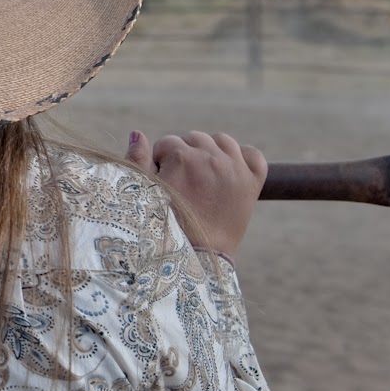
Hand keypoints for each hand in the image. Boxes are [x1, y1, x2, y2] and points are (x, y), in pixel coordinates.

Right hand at [125, 130, 266, 261]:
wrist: (198, 257)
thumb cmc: (164, 226)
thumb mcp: (144, 192)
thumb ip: (137, 160)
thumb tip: (138, 133)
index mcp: (182, 157)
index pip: (167, 143)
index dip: (161, 161)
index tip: (162, 180)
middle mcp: (210, 157)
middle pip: (194, 139)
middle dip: (185, 154)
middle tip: (181, 180)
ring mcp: (235, 167)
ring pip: (222, 141)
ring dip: (211, 151)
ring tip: (203, 173)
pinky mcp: (252, 181)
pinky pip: (252, 154)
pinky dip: (243, 157)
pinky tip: (230, 170)